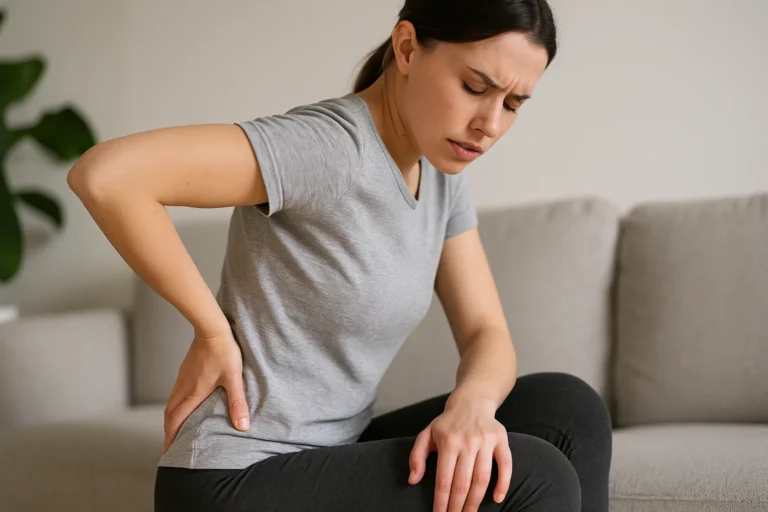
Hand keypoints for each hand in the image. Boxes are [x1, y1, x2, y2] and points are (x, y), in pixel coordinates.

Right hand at [162, 327, 249, 452]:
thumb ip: (237, 403)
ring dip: (171, 418)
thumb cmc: (224, 352)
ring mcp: (182, 378)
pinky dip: (175, 405)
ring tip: (175, 428)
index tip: (167, 450)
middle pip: (169, 414)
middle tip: (169, 444)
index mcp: (193, 393)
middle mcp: (184, 387)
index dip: (171, 436)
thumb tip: (242, 426)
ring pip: (171, 402)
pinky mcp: (185, 370)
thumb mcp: (234, 379)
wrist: (212, 328)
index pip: (176, 420)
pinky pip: (176, 392)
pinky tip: (184, 404)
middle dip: (168, 431)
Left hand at [408, 395, 512, 511]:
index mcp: (448, 441)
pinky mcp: (501, 440)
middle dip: (457, 506)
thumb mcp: (426, 434)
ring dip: (476, 501)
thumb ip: (416, 456)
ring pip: (482, 478)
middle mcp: (467, 441)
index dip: (441, 501)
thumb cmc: (447, 424)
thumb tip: (413, 480)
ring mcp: (486, 441)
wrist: (471, 402)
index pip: (444, 479)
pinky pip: (506, 465)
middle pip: (463, 483)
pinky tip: (497, 499)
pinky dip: (503, 483)